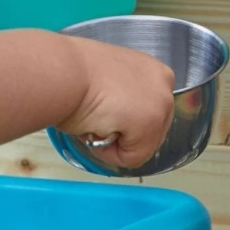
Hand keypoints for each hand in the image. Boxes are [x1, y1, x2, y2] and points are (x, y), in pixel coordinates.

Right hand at [56, 37, 175, 169]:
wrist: (65, 72)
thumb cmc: (75, 72)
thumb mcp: (109, 80)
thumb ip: (124, 96)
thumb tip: (118, 118)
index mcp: (154, 71)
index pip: (148, 111)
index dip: (123, 120)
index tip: (103, 109)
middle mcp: (164, 84)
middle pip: (149, 131)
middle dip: (122, 133)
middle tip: (97, 117)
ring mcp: (161, 104)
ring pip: (141, 146)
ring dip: (114, 141)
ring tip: (96, 120)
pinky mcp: (150, 124)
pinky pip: (131, 157)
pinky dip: (109, 152)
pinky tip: (97, 128)